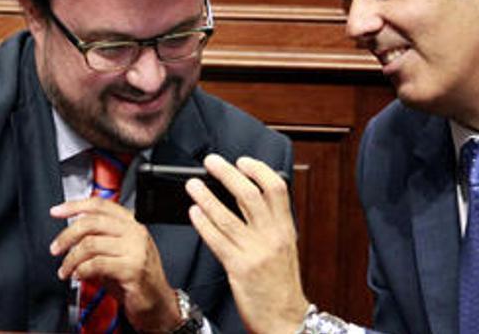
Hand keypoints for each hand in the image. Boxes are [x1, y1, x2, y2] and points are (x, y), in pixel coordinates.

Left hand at [50, 197, 181, 331]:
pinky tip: (78, 276)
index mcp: (132, 222)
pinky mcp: (133, 269)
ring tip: (65, 270)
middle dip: (67, 236)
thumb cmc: (136, 279)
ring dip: (71, 259)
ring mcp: (136, 249)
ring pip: (90, 244)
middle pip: (92, 222)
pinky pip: (97, 264)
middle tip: (55, 249)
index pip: (100, 204)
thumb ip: (99, 239)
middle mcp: (135, 232)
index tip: (57, 212)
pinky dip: (81, 270)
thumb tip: (70, 234)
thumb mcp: (117, 252)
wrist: (158, 303)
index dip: (74, 206)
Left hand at [186, 155, 308, 333]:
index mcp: (286, 230)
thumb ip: (270, 226)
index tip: (242, 161)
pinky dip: (202, 223)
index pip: (276, 188)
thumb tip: (246, 202)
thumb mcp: (284, 250)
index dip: (258, 169)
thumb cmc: (282, 287)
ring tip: (193, 185)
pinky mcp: (239, 268)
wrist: (286, 321)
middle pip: (249, 194)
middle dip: (227, 173)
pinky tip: (193, 213)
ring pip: (227, 215)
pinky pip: (216, 239)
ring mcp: (255, 252)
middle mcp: (272, 237)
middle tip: (211, 162)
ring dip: (206, 196)